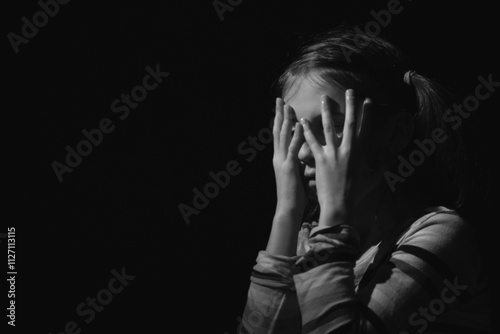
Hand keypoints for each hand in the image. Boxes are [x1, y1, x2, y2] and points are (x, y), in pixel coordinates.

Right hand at [272, 97, 306, 218]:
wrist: (288, 209)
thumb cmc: (294, 195)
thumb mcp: (295, 175)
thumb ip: (298, 163)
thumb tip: (304, 157)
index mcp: (280, 158)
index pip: (279, 135)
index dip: (280, 120)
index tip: (282, 107)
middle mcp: (278, 157)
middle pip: (277, 131)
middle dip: (279, 114)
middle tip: (280, 100)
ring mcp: (282, 161)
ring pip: (283, 136)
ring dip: (286, 120)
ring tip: (288, 106)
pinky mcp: (289, 167)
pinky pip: (293, 148)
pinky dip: (296, 135)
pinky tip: (299, 124)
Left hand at [300, 89, 370, 226]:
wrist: (340, 205)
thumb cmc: (357, 193)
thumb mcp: (373, 178)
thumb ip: (382, 164)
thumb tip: (391, 153)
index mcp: (360, 153)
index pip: (365, 128)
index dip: (367, 114)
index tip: (368, 100)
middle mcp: (347, 150)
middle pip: (349, 123)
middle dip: (350, 105)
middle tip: (349, 91)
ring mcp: (333, 154)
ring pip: (329, 128)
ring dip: (327, 111)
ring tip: (324, 98)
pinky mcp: (320, 159)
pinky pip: (312, 142)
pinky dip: (307, 131)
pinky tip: (302, 121)